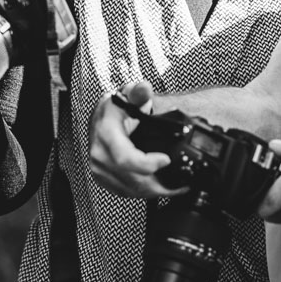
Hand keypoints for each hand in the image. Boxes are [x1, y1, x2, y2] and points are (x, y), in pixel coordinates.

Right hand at [88, 81, 187, 198]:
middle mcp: (100, 155)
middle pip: (132, 180)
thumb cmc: (115, 109)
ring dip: (154, 191)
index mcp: (106, 135)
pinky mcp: (103, 179)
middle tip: (180, 183)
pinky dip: (144, 193)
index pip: (125, 158)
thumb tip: (144, 88)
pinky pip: (125, 192)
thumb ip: (139, 92)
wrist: (101, 119)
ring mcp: (100, 169)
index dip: (147, 164)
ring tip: (174, 187)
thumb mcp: (128, 95)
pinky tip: (158, 187)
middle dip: (158, 184)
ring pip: (130, 190)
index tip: (166, 159)